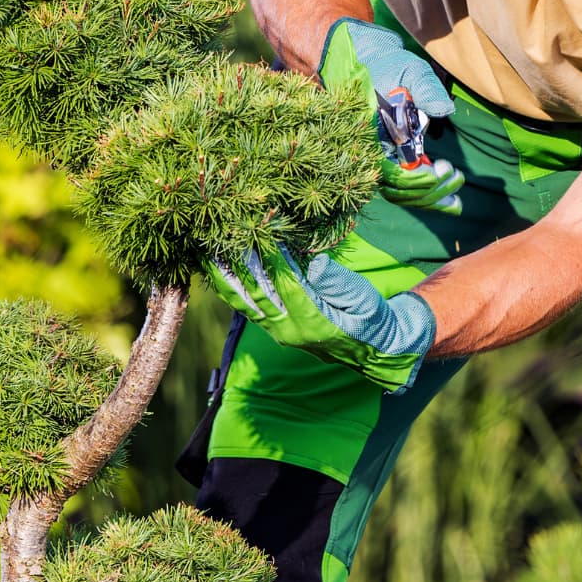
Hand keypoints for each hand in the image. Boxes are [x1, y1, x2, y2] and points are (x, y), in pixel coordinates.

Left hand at [207, 234, 434, 392]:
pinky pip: (246, 308)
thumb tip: (312, 261)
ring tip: (209, 251)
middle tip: (226, 234)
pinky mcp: (274, 328)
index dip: (273, 258)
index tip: (262, 231)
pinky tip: (219, 269)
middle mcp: (290, 331)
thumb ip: (336, 281)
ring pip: (245, 302)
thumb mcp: (363, 299)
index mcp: (314, 323)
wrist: (371, 350)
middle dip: (240, 262)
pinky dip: (231, 287)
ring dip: (226, 276)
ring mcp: (279, 332)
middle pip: (256, 293)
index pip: (287, 285)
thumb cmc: (371, 319)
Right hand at [322, 18, 465, 214]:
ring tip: (457, 195)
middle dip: (429, 190)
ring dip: (429, 198)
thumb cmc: (386, 66)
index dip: (416, 178)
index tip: (442, 169)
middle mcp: (369, 151)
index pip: (389, 171)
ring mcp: (377, 157)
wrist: (367, 64)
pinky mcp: (388, 160)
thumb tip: (443, 109)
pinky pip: (402, 187)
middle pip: (396, 190)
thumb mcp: (408, 69)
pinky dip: (425, 195)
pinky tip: (449, 197)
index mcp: (369, 132)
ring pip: (399, 193)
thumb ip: (425, 87)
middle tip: (457, 176)